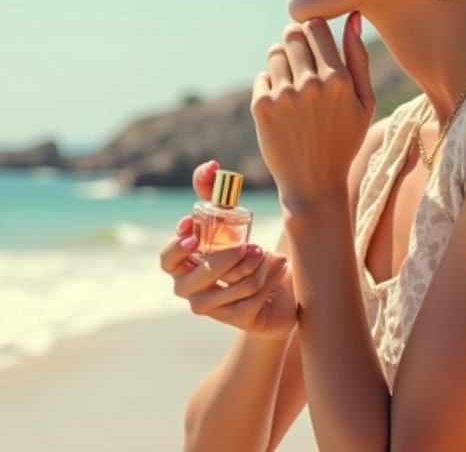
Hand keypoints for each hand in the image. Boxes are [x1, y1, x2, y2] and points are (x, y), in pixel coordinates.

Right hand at [158, 162, 297, 340]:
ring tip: (267, 252)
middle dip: (223, 259)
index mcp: (183, 266)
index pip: (166, 260)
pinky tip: (279, 264)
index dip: (177, 247)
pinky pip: (253, 296)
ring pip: (231, 287)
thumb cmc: (245, 249)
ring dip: (252, 266)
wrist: (276, 286)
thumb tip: (212, 166)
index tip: (194, 229)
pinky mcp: (239, 318)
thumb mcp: (229, 217)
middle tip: (248, 244)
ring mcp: (214, 309)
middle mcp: (191, 291)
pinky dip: (269, 276)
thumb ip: (215, 190)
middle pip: (195, 280)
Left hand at [251, 11, 375, 208]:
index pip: (316, 27)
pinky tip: (283, 106)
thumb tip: (352, 16)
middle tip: (303, 63)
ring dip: (283, 63)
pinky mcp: (262, 107)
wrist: (314, 183)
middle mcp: (310, 84)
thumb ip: (358, 57)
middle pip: (292, 34)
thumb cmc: (344, 139)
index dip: (315, 32)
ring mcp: (284, 96)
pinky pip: (262, 76)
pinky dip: (270, 85)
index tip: (316, 44)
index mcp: (338, 79)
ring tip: (294, 86)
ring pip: (275, 52)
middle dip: (296, 42)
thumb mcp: (364, 102)